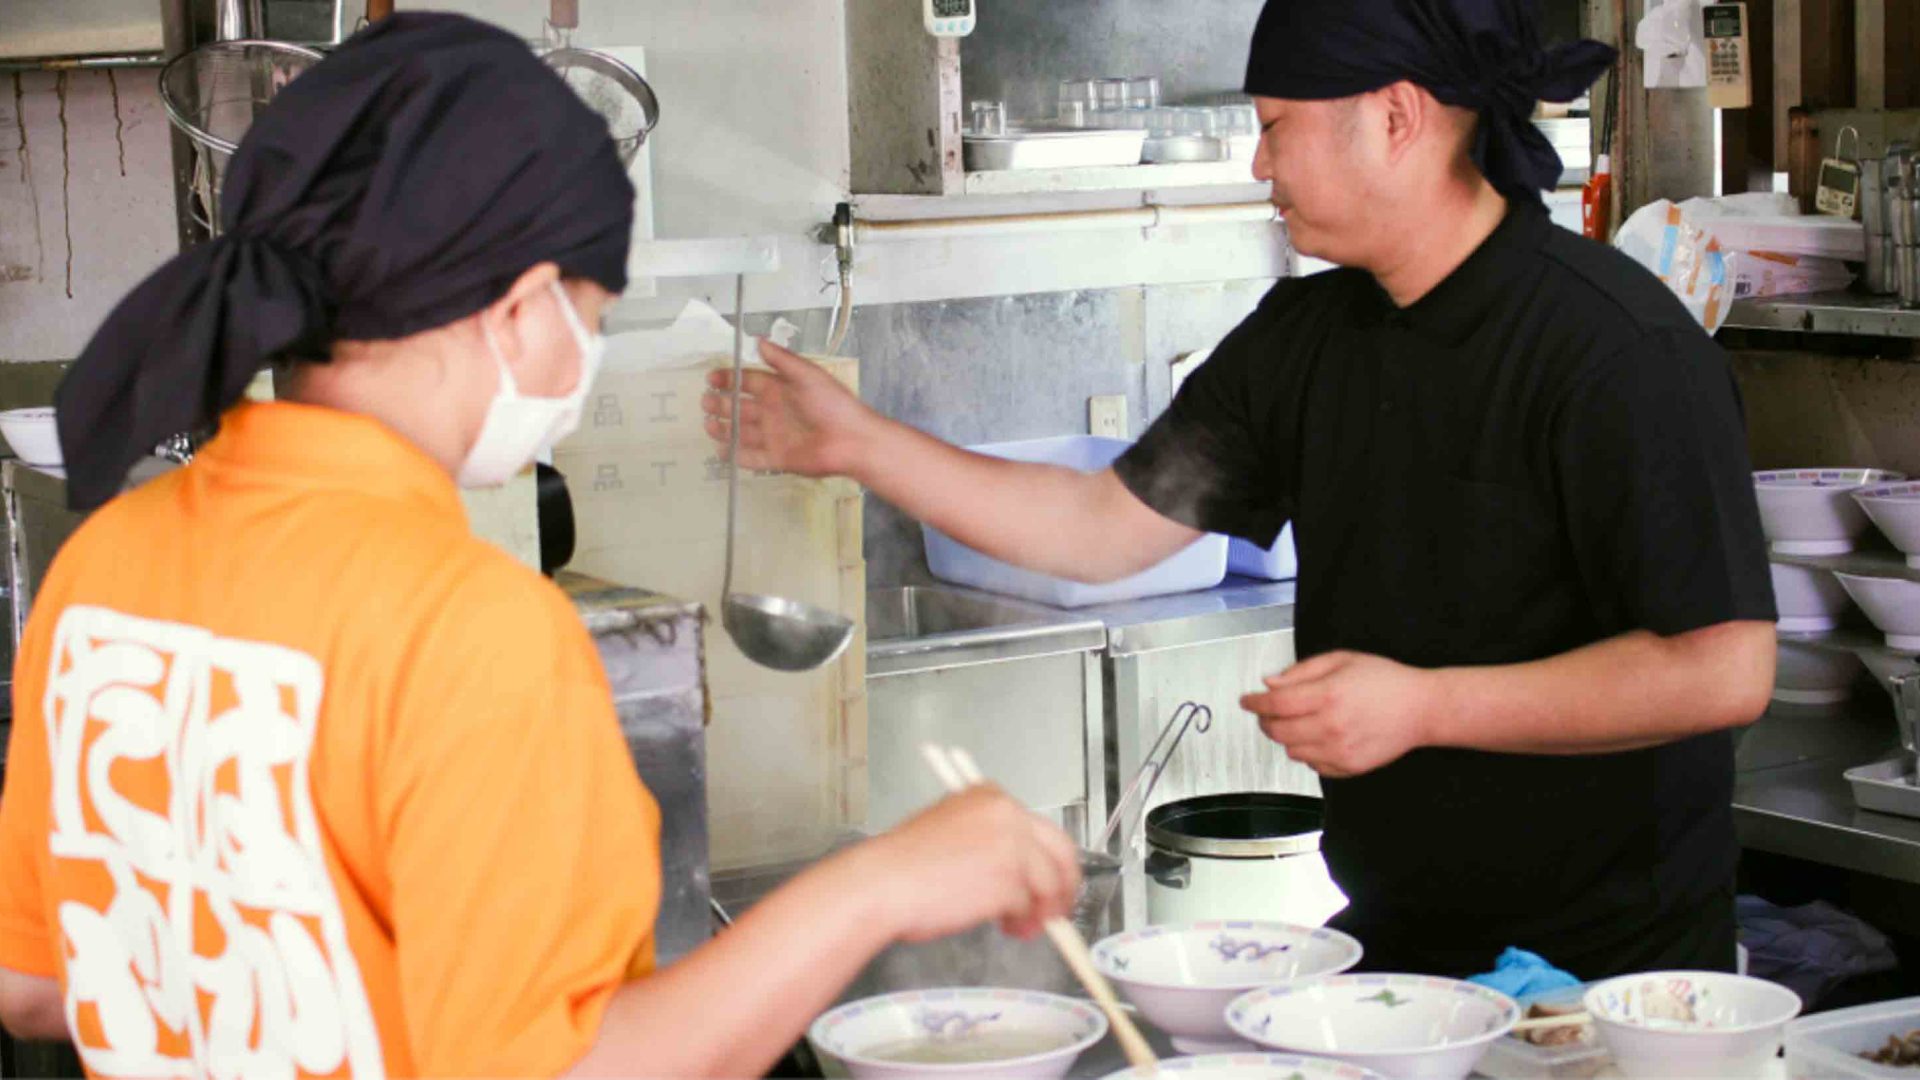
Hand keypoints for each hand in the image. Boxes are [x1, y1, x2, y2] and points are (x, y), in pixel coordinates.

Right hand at [701, 339, 877, 477]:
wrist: (852, 441)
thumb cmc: (834, 405)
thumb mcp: (808, 375)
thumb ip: (782, 360)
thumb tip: (759, 341)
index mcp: (780, 389)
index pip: (748, 381)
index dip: (729, 379)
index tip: (712, 378)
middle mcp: (774, 412)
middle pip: (740, 407)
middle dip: (721, 404)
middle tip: (706, 402)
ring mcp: (775, 436)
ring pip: (741, 432)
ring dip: (724, 429)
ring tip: (709, 425)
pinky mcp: (778, 459)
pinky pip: (753, 458)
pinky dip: (737, 456)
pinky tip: (723, 451)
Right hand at [842, 786, 1081, 943]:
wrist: (883, 883)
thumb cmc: (903, 865)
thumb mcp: (950, 832)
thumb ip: (988, 842)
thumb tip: (1017, 871)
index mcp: (990, 797)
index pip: (1038, 827)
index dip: (1045, 859)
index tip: (1045, 879)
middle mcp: (1007, 815)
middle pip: (1060, 850)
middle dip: (1063, 884)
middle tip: (1055, 909)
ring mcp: (1012, 847)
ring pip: (1049, 883)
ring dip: (1040, 911)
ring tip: (1021, 926)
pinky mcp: (1010, 880)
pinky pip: (1030, 907)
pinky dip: (1023, 922)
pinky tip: (1006, 927)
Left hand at [1240, 651, 1437, 777]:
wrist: (1422, 709)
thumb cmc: (1385, 680)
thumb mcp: (1342, 660)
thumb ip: (1302, 671)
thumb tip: (1270, 684)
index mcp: (1327, 695)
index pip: (1274, 704)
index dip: (1254, 703)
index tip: (1246, 701)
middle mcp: (1330, 727)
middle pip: (1277, 731)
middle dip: (1265, 720)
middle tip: (1267, 711)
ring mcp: (1339, 751)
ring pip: (1291, 751)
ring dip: (1286, 736)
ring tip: (1298, 721)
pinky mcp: (1348, 768)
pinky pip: (1312, 765)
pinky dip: (1307, 752)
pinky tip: (1318, 736)